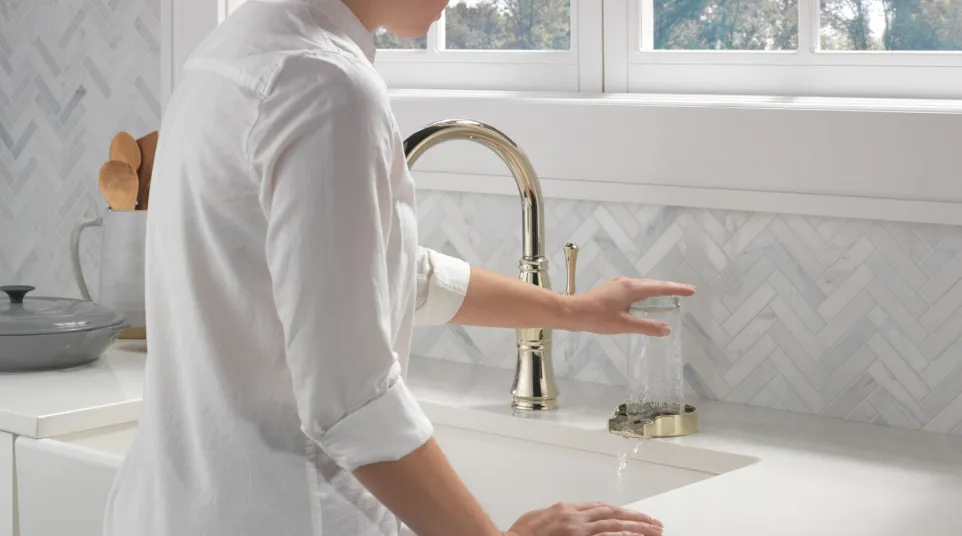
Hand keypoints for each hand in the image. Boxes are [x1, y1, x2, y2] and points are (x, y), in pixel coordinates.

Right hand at [504, 501, 662, 535]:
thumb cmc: (520, 534)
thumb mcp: (540, 517)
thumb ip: (559, 516)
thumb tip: (569, 517)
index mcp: (566, 509)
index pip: (599, 507)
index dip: (619, 512)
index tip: (633, 516)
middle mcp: (574, 516)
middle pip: (612, 514)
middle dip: (636, 518)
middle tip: (655, 523)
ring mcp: (577, 530)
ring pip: (614, 524)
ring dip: (637, 527)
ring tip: (654, 531)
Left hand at [562, 277, 694, 335]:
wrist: (572, 312)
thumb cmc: (597, 318)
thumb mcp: (624, 325)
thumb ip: (646, 327)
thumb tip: (666, 329)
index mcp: (631, 289)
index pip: (660, 287)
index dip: (677, 289)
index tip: (691, 290)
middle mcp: (626, 283)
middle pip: (653, 284)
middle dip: (669, 288)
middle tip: (686, 291)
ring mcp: (617, 285)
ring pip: (643, 286)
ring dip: (657, 290)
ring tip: (669, 296)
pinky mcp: (611, 290)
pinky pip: (634, 289)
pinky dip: (645, 293)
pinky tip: (645, 301)